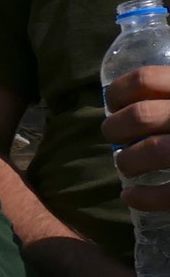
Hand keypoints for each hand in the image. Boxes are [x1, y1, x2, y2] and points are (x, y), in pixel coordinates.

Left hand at [104, 66, 169, 212]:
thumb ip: (166, 90)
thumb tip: (130, 88)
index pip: (145, 79)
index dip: (118, 92)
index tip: (113, 104)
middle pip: (140, 115)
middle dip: (116, 129)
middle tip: (113, 137)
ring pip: (153, 150)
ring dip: (128, 161)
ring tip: (125, 166)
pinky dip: (144, 197)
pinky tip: (131, 197)